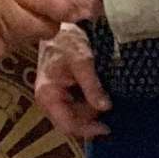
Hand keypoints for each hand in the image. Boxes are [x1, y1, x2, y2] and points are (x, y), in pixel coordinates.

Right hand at [30, 29, 112, 145]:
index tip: (107, 127)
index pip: (68, 125)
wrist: (61, 28)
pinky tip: (99, 95)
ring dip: (92, 112)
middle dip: (91, 120)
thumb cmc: (67, 42)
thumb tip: (105, 108)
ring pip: (76, 117)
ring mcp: (54, 99)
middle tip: (110, 109)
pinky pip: (77, 107)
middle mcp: (48, 101)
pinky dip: (90, 105)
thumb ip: (92, 86)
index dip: (88, 130)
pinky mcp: (61, 94)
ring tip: (106, 98)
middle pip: (72, 123)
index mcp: (48, 96)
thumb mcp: (82, 62)